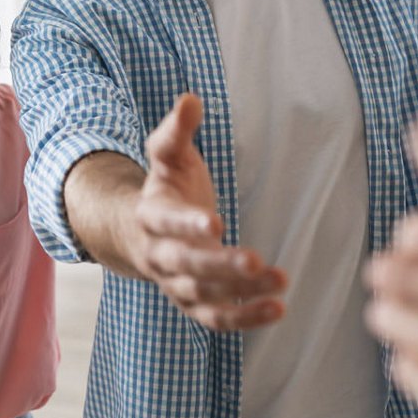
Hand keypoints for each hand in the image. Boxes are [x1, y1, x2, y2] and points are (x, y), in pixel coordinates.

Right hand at [131, 94, 286, 331]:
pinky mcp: (193, 303)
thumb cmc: (164, 188)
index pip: (166, 222)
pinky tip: (278, 309)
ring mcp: (174, 283)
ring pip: (204, 295)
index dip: (188, 224)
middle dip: (220, 265)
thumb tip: (191, 98)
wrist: (136, 234)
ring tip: (281, 282)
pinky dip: (244, 319)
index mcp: (149, 215)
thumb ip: (176, 130)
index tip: (216, 222)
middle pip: (187, 265)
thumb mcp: (167, 156)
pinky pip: (215, 318)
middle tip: (256, 260)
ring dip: (241, 293)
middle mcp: (158, 254)